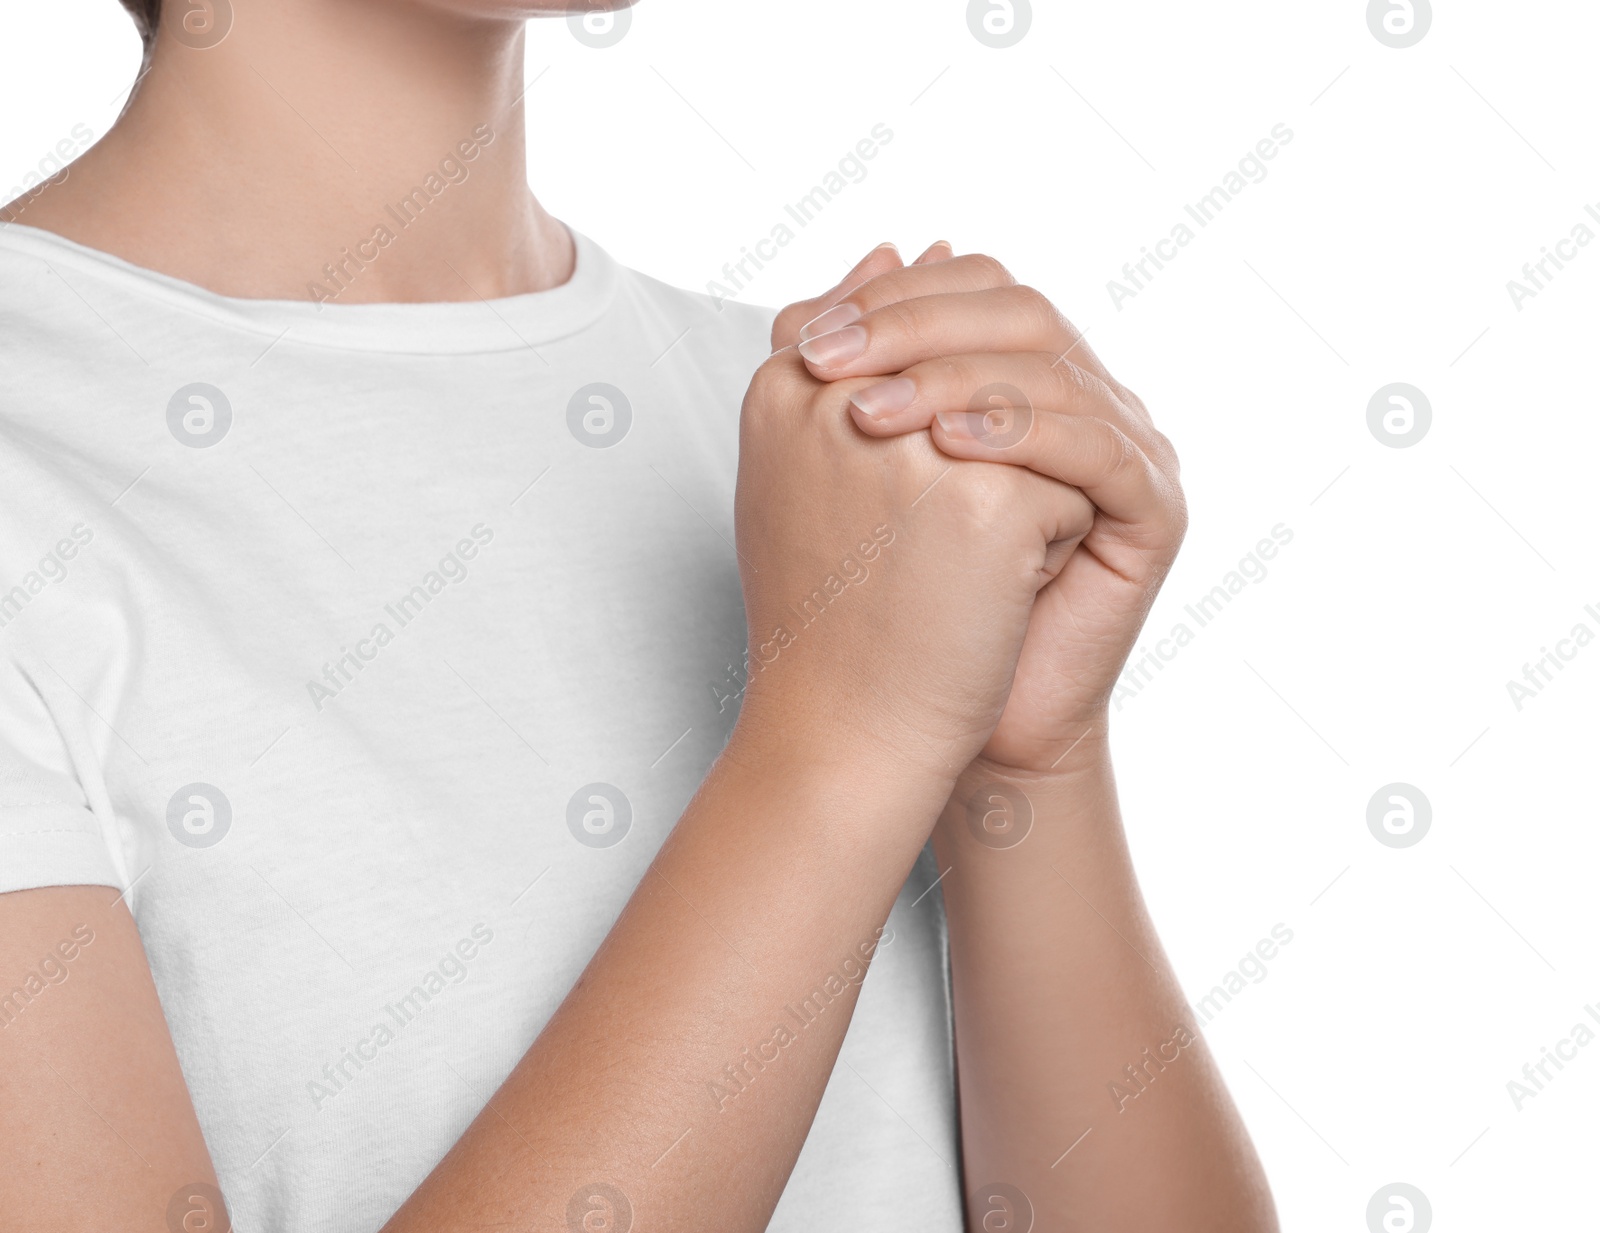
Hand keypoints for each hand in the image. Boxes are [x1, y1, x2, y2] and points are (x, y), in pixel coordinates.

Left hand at [787, 250, 1185, 772]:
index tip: (805, 338)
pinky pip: (1099, 448)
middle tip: (831, 362)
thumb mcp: (856, 469)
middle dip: (916, 329)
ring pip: (1055, 373)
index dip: (894, 300)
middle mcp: (1086, 398)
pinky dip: (1023, 436)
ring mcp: (1128, 449)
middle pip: (1020, 313)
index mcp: (1025, 375)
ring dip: (954, 381)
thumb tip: (829, 285)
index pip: (977, 291)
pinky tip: (949, 449)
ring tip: (870, 413)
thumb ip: (852, 376)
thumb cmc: (892, 596)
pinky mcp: (1155, 511)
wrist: (931, 718)